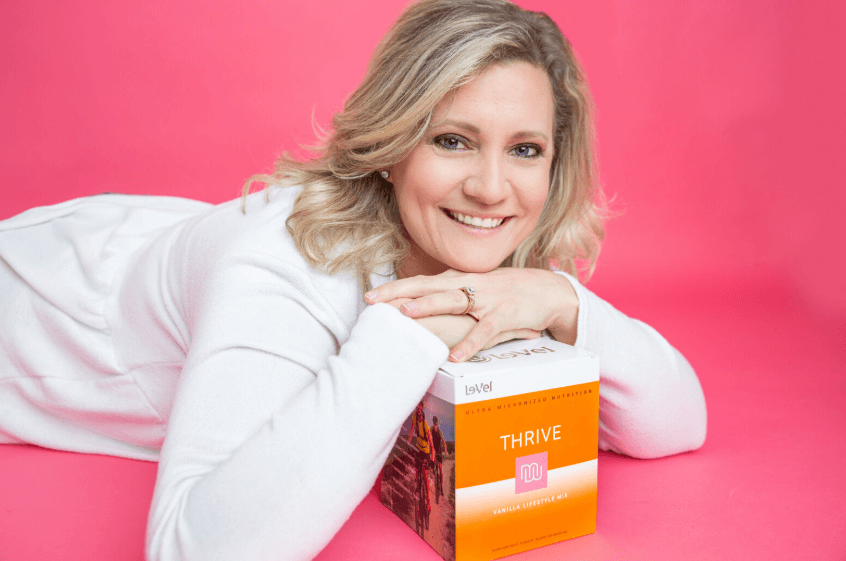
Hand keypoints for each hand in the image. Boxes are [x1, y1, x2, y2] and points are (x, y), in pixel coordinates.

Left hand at [367, 268, 577, 361]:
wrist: (547, 290)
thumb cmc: (506, 292)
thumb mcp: (475, 290)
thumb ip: (450, 294)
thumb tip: (418, 304)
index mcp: (459, 280)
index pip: (421, 282)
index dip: (396, 288)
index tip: (371, 295)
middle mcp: (469, 285)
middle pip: (428, 286)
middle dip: (399, 292)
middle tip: (373, 300)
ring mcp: (487, 298)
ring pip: (452, 301)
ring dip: (428, 306)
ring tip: (406, 315)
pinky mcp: (505, 315)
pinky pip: (485, 331)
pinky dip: (470, 343)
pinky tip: (455, 357)